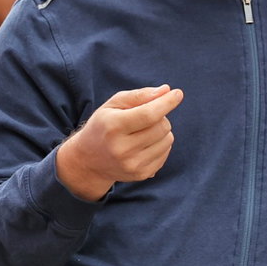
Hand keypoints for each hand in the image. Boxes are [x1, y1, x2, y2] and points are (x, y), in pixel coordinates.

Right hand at [56, 85, 184, 200]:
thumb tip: (166, 91)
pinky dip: (161, 144)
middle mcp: (122, 149)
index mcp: (113, 127)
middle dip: (161, 116)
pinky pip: (166, 153)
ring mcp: (132, 165)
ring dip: (162, 130)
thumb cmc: (103, 125)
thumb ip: (139, 95)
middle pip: (162, 126)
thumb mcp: (113, 104)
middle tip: (147, 116)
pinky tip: (145, 144)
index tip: (178, 93)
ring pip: (168, 140)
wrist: (88, 160)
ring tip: (144, 131)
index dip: (166, 103)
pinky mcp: (141, 175)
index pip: (149, 114)